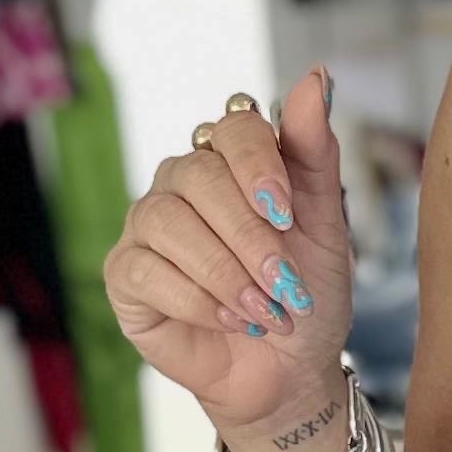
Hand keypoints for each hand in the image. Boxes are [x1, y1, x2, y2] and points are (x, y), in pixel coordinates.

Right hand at [104, 65, 353, 448]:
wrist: (289, 373)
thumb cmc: (305, 298)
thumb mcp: (325, 227)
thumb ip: (315, 153)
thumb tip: (316, 77)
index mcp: (232, 163)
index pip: (234, 127)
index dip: (259, 165)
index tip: (288, 214)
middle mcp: (182, 185)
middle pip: (198, 177)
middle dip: (249, 236)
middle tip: (285, 284)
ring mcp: (148, 228)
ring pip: (169, 224)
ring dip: (226, 273)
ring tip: (264, 311)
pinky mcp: (126, 275)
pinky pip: (148, 271)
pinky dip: (198, 301)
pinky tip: (232, 321)